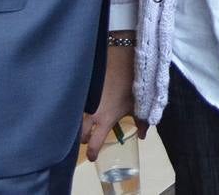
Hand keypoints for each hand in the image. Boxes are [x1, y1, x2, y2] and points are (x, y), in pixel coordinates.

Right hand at [81, 40, 145, 159]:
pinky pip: (76, 107)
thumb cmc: (131, 84)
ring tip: (85, 126)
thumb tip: (143, 136)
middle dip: (84, 139)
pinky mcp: (82, 92)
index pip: (94, 143)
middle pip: (80, 135)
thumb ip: (142, 122)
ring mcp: (84, 103)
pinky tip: (82, 110)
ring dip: (78, 126)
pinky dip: (77, 112)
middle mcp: (91, 113)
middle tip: (89, 139)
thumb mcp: (139, 105)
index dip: (92, 152)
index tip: (93, 157)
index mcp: (104, 119)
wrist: (120, 59)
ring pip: (75, 121)